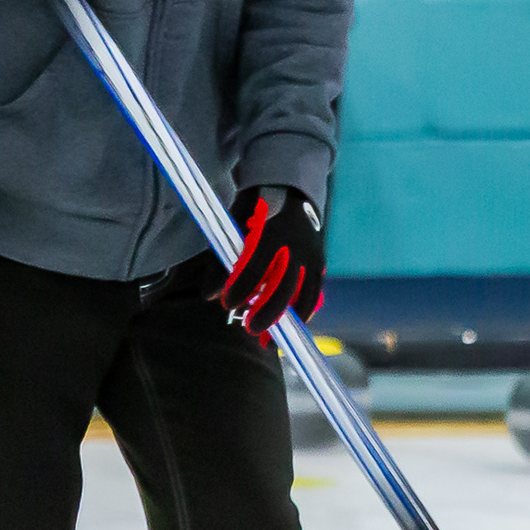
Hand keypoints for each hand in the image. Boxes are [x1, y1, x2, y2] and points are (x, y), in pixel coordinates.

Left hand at [213, 185, 324, 337]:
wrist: (290, 188)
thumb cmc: (254, 209)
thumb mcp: (234, 224)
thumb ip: (222, 259)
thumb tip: (210, 296)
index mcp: (270, 230)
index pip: (255, 265)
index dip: (241, 287)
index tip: (226, 303)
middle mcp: (294, 244)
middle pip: (283, 285)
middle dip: (266, 311)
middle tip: (250, 329)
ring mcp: (310, 254)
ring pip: (301, 293)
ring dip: (285, 319)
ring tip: (269, 341)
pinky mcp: (318, 262)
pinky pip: (313, 292)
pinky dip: (303, 312)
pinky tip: (291, 328)